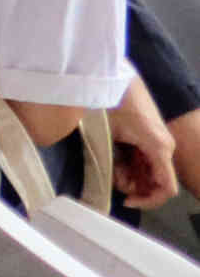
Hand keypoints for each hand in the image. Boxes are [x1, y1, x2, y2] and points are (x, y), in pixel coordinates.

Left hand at [115, 76, 181, 210]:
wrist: (115, 76)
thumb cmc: (114, 101)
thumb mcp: (111, 134)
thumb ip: (115, 160)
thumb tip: (114, 182)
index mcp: (159, 149)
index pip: (166, 189)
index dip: (148, 201)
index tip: (126, 199)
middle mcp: (164, 148)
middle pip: (155, 183)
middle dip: (133, 186)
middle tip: (113, 174)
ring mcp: (157, 143)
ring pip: (148, 173)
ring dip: (130, 175)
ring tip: (111, 164)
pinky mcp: (149, 138)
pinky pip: (143, 160)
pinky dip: (129, 164)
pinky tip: (114, 156)